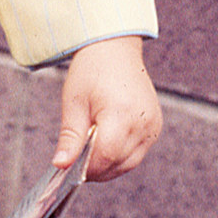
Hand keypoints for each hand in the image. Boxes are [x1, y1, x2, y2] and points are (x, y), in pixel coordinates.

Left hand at [52, 35, 160, 181]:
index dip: (88, 167)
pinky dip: (121, 155)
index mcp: (121, 113)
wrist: (114, 49)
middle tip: (77, 158)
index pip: (106, 155)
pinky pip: (138, 152)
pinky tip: (107, 142)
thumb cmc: (92, 71)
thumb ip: (70, 137)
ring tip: (90, 149)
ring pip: (130, 162)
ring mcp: (153, 125)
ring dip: (109, 164)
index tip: (70, 167)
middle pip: (119, 163)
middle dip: (96, 168)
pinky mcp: (156, 126)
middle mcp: (143, 122)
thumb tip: (61, 164)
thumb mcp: (74, 102)